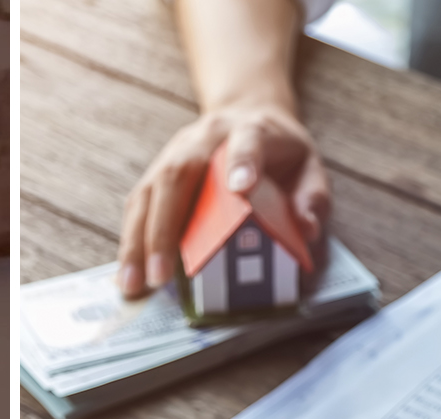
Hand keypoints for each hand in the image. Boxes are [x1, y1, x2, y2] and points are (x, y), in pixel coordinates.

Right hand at [116, 103, 329, 299]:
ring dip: (138, 240)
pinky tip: (128, 271)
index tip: (240, 188)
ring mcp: (176, 151)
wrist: (247, 112)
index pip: (247, 142)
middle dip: (166, 227)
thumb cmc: (280, 151)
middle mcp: (206, 137)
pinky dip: (131, 238)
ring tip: (133, 283)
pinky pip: (139, 203)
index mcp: (251, 130)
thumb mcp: (309, 168)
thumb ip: (313, 198)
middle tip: (162, 275)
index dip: (242, 162)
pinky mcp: (158, 169)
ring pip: (149, 190)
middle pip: (179, 174)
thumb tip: (306, 230)